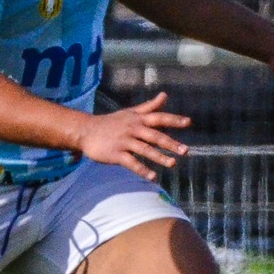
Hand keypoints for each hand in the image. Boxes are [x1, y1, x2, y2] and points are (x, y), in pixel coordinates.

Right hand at [75, 93, 191, 180]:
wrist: (86, 131)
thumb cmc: (112, 122)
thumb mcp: (130, 112)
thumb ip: (149, 106)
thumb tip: (165, 95)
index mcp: (138, 119)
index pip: (159, 118)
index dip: (173, 120)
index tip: (188, 122)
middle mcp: (133, 129)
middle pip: (154, 136)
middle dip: (170, 143)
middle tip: (185, 150)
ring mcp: (124, 141)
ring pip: (144, 150)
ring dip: (159, 157)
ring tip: (172, 164)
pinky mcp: (116, 154)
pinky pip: (131, 163)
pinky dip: (142, 170)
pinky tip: (153, 177)